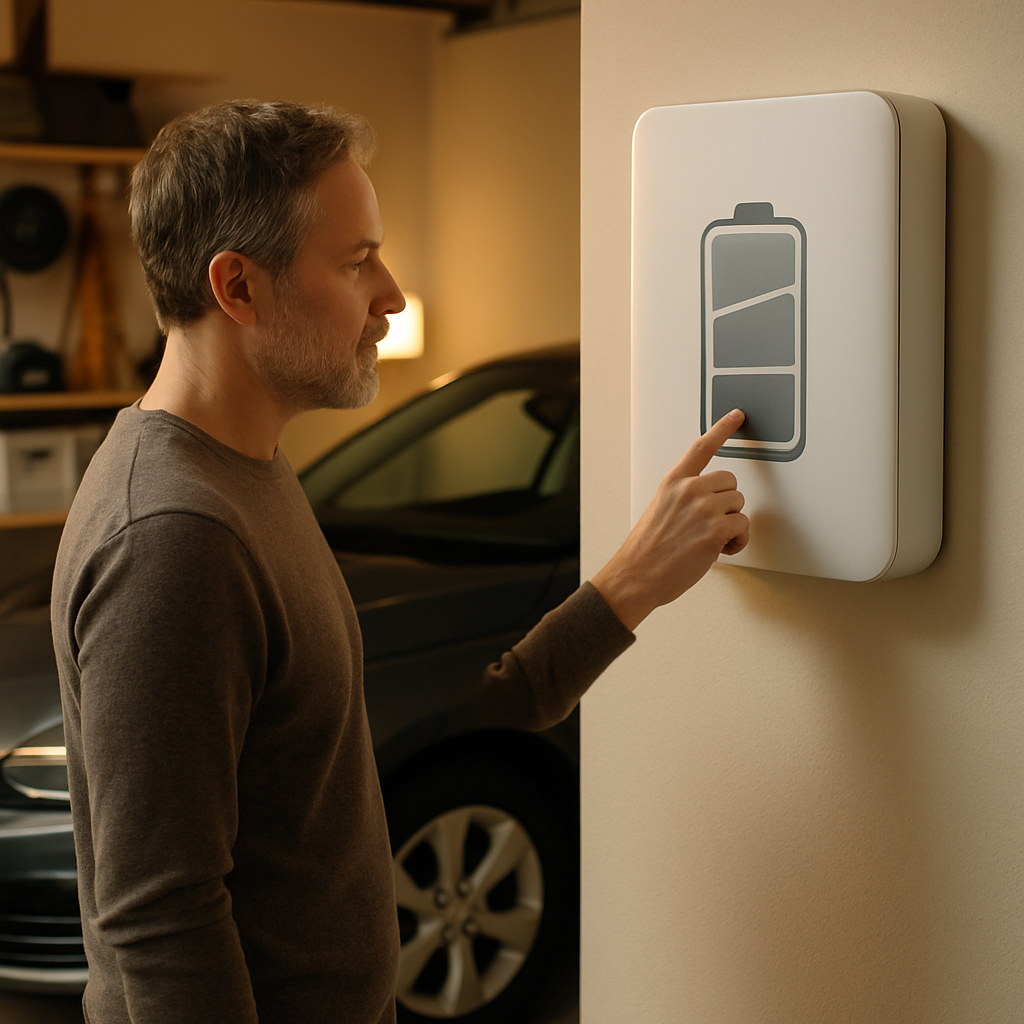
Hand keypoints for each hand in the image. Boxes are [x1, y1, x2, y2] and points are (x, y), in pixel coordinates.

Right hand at [591, 409, 748, 630]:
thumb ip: (684, 497)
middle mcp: (689, 489)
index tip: (737, 415)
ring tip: (711, 541)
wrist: (636, 575)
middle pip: (732, 483)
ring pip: (740, 506)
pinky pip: (744, 527)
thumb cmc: (647, 550)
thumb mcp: (660, 509)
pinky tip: (720, 550)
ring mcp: (703, 508)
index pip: (701, 447)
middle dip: (727, 505)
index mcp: (673, 482)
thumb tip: (711, 502)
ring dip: (732, 525)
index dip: (722, 428)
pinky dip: (737, 542)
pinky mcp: (716, 529)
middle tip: (710, 525)